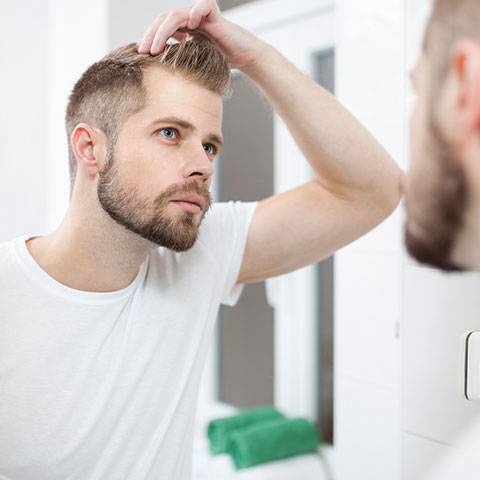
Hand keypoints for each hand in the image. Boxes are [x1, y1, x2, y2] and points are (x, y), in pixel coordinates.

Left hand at [137, 0, 263, 69]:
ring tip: (157, 48)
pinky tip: (190, 26)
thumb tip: (157, 75)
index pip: (159, 27)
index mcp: (181, 28)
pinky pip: (202, 7)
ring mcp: (200, 15)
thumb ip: (178, 62)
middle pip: (163, 20)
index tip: (140, 54)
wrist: (243, 56)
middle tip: (143, 51)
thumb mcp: (194, 63)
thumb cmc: (220, 61)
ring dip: (163, 31)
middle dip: (151, 35)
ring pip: (176, 15)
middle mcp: (188, 18)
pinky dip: (195, 13)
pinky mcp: (214, 14)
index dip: (149, 38)